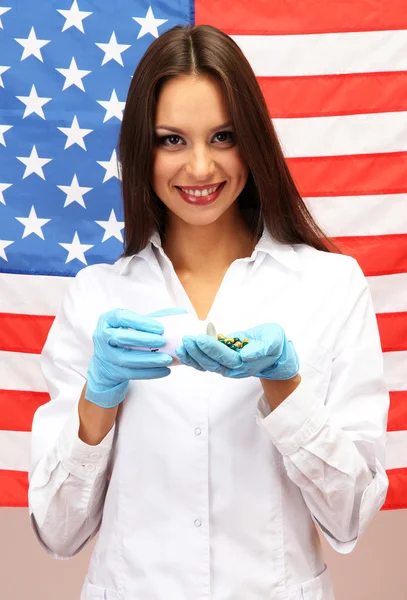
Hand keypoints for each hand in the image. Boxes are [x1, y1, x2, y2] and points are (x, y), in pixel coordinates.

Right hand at [86, 307, 186, 407]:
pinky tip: (165, 370)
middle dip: (143, 339)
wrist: (106, 360)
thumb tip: (180, 314)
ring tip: (168, 359)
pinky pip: (133, 374)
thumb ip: (152, 317)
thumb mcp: (132, 322)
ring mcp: (107, 356)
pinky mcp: (115, 372)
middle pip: (121, 338)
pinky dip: (150, 373)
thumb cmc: (125, 335)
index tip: (160, 327)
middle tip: (163, 341)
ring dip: (149, 360)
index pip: (121, 318)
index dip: (140, 322)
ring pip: (127, 359)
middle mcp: (103, 337)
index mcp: (108, 320)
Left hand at [175, 323, 298, 379]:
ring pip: (205, 365)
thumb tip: (246, 355)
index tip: (200, 339)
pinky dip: (192, 358)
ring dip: (192, 356)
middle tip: (187, 339)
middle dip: (197, 351)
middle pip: (212, 363)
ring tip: (181, 345)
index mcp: (246, 364)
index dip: (212, 349)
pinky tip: (182, 350)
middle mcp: (233, 369)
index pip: (226, 358)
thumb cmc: (274, 343)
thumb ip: (262, 348)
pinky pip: (203, 363)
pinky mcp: (220, 361)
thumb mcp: (274, 340)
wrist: (274, 352)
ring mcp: (225, 366)